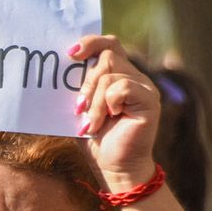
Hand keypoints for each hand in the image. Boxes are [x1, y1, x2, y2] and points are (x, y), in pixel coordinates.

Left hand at [68, 35, 159, 190]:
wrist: (113, 168)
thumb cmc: (96, 139)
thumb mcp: (81, 108)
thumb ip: (77, 87)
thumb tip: (61, 67)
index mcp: (120, 75)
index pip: (109, 44)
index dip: (91, 42)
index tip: (71, 54)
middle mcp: (135, 77)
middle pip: (107, 56)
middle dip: (86, 82)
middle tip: (79, 107)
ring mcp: (145, 87)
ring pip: (110, 74)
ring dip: (94, 101)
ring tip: (93, 123)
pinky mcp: (150, 100)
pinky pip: (121, 87)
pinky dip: (107, 104)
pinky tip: (109, 119)